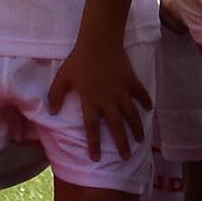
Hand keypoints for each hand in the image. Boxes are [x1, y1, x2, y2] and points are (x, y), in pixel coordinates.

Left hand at [47, 30, 151, 158]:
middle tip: (126, 157)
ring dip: (136, 128)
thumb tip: (51, 112)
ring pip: (132, 115)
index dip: (94, 144)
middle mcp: (108, 101)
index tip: (96, 158)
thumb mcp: (62, 78)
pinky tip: (150, 109)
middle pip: (117, 127)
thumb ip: (55, 96)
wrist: (99, 42)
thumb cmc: (79, 60)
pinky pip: (141, 94)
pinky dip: (146, 102)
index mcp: (91, 101)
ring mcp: (122, 92)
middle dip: (122, 144)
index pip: (92, 128)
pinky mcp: (131, 81)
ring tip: (140, 140)